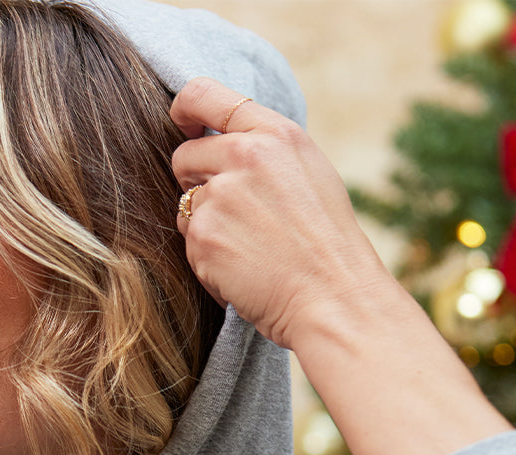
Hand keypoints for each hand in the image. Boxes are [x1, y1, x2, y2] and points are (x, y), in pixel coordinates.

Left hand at [170, 77, 390, 350]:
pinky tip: (244, 272)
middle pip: (184, 156)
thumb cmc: (326, 244)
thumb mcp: (309, 174)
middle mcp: (244, 156)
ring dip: (204, 227)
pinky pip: (188, 245)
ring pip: (185, 205)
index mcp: (275, 134)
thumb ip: (266, 151)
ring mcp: (220, 196)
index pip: (203, 96)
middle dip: (196, 182)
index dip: (184, 110)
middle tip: (233, 214)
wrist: (332, 297)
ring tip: (249, 248)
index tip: (183, 124)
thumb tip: (223, 142)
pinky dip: (207, 262)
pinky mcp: (203, 236)